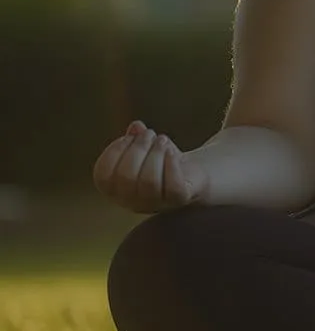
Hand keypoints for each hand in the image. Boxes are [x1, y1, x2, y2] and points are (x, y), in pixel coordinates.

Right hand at [92, 120, 208, 213]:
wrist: (195, 175)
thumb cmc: (162, 160)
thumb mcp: (145, 147)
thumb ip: (135, 138)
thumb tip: (136, 127)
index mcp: (116, 192)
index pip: (103, 176)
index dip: (114, 152)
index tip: (129, 136)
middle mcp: (133, 202)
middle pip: (126, 177)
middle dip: (138, 148)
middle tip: (150, 134)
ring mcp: (156, 203)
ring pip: (149, 181)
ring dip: (155, 154)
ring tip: (162, 140)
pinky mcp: (179, 199)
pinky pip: (173, 185)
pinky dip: (171, 164)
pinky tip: (172, 152)